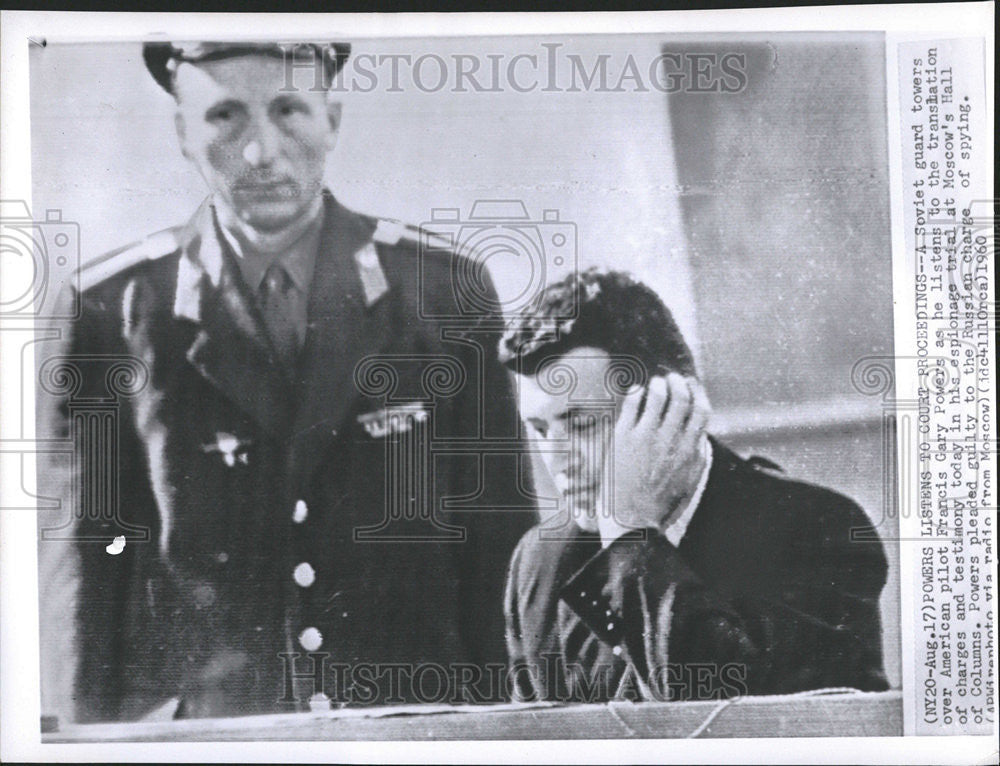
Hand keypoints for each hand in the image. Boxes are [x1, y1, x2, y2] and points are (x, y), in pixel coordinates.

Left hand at [597, 373, 710, 545]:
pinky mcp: (623, 438)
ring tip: (655, 384)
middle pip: (681, 398)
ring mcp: (646, 437)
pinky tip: (636, 391)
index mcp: (689, 451)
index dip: (698, 393)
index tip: (692, 386)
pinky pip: (632, 405)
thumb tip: (701, 436)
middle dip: (678, 383)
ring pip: (658, 396)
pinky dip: (636, 392)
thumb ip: (697, 458)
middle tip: (672, 379)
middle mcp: (670, 441)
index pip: (702, 410)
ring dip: (659, 384)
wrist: (632, 522)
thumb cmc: (660, 505)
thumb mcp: (689, 483)